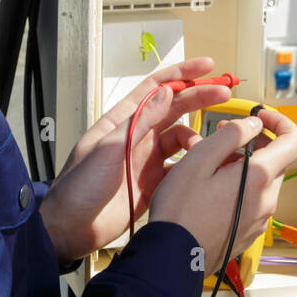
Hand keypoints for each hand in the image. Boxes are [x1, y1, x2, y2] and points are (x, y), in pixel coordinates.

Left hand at [39, 57, 232, 263]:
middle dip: (200, 97)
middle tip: (225, 92)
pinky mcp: (154, 183)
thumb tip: (166, 93)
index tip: (207, 66)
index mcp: (123, 120)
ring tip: (211, 144)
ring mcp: (146, 159)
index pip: (157, 87)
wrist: (70, 230)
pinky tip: (206, 164)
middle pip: (175, 108)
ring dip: (198, 136)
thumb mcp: (108, 149)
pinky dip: (195, 164)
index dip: (183, 73)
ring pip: (181, 137)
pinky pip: (181, 167)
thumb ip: (139, 121)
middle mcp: (138, 136)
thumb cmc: (77, 187)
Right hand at [150, 107, 296, 273]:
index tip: (260, 117)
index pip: (295, 141)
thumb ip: (232, 135)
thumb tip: (255, 124)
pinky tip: (213, 189)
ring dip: (245, 166)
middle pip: (277, 160)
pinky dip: (240, 187)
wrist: (171, 258)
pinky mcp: (249, 231)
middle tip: (224, 140)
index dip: (281, 122)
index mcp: (259, 178)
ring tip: (212, 166)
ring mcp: (259, 219)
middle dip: (255, 144)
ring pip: (264, 181)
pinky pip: (254, 201)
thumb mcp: (199, 159)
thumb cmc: (180, 211)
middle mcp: (266, 200)